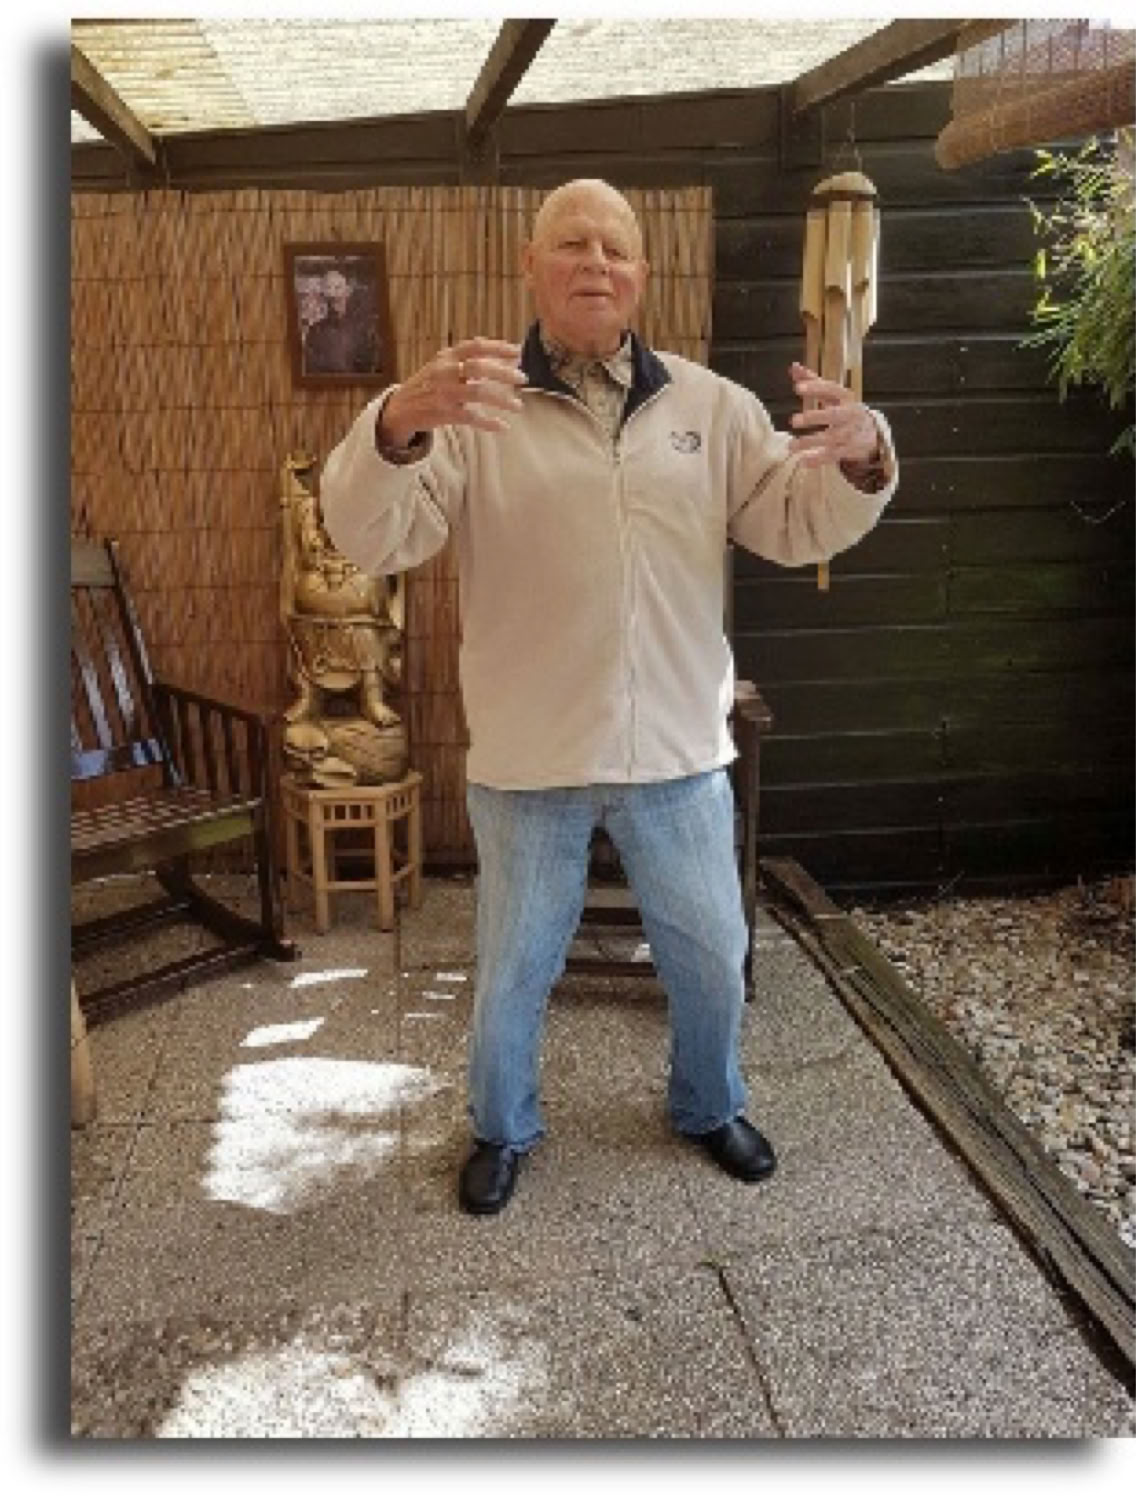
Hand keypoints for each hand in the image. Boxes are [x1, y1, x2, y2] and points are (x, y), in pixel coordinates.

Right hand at [379, 337, 526, 447]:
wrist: (401, 408)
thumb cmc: (429, 384)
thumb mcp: (443, 364)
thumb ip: (469, 358)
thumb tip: (503, 351)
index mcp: (447, 357)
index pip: (475, 346)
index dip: (498, 347)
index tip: (518, 351)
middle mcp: (445, 372)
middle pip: (479, 367)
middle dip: (504, 372)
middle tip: (523, 378)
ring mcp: (444, 393)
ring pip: (478, 392)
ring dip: (502, 399)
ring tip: (518, 406)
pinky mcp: (443, 413)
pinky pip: (471, 417)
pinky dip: (489, 422)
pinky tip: (503, 426)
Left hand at [787, 362, 880, 467]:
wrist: (871, 431)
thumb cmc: (844, 408)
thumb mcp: (832, 394)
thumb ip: (813, 381)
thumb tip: (793, 366)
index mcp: (844, 397)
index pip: (830, 389)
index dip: (815, 388)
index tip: (797, 388)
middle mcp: (849, 414)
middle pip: (833, 415)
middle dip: (814, 417)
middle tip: (793, 421)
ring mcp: (849, 433)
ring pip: (831, 439)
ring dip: (810, 442)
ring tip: (790, 446)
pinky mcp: (848, 450)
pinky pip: (833, 456)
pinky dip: (818, 460)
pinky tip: (803, 461)